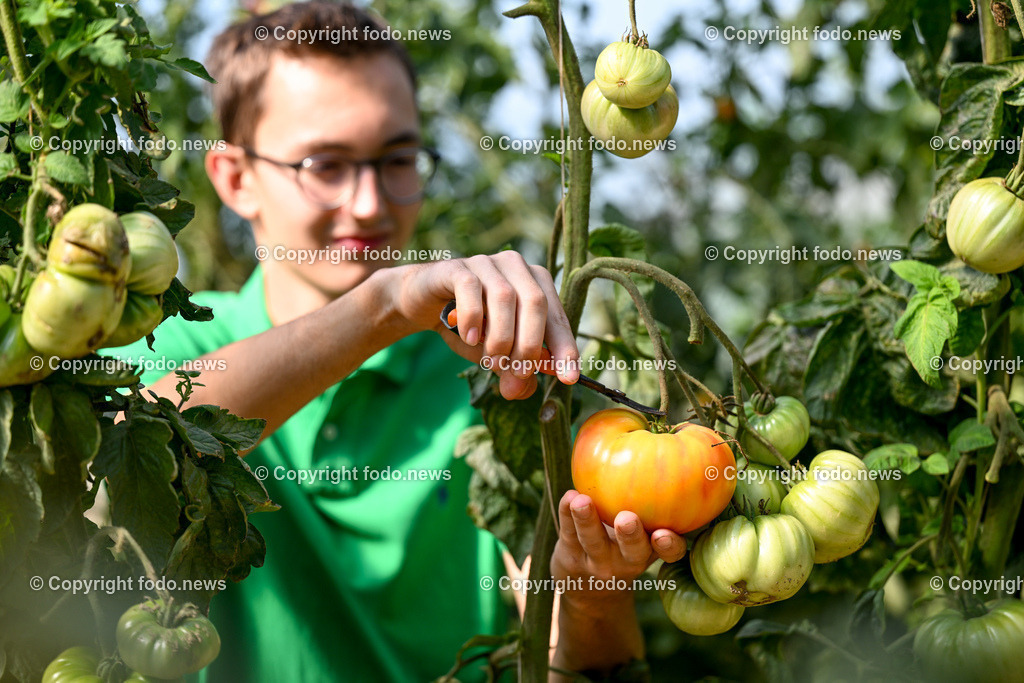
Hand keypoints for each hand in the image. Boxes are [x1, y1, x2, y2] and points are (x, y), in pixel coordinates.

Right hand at [390, 251, 578, 397]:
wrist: (423, 304)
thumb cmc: (468, 328)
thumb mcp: (495, 354)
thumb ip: (512, 370)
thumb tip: (521, 391)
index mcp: (537, 284)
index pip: (558, 317)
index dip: (564, 348)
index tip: (568, 378)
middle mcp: (517, 267)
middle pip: (536, 302)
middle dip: (529, 344)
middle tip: (518, 372)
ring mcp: (487, 263)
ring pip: (505, 296)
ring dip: (501, 336)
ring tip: (491, 361)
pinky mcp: (457, 267)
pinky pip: (470, 289)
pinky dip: (473, 318)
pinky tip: (470, 339)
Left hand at [551, 490, 685, 608]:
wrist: (587, 590)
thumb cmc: (623, 548)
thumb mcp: (642, 537)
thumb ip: (653, 506)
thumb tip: (661, 448)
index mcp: (650, 551)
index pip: (669, 552)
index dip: (669, 546)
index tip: (664, 534)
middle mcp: (626, 561)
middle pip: (631, 551)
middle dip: (630, 536)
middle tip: (626, 519)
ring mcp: (597, 561)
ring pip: (593, 541)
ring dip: (587, 521)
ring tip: (581, 501)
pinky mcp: (570, 555)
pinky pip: (568, 532)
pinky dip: (566, 513)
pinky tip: (569, 497)